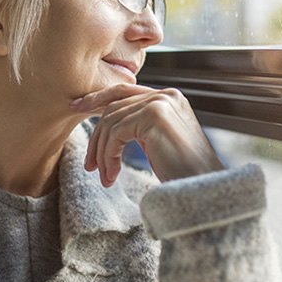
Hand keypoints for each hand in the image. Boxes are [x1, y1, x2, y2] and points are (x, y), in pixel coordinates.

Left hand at [70, 83, 222, 185]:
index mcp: (169, 97)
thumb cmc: (182, 173)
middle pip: (114, 107)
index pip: (124, 91)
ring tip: (104, 176)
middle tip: (89, 164)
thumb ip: (138, 126)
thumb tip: (105, 124)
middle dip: (96, 136)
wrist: (204, 191)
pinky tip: (112, 175)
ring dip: (102, 153)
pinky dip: (108, 155)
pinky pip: (116, 133)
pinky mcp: (155, 115)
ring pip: (111, 121)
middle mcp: (167, 94)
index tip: (76, 108)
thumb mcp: (156, 142)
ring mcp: (162, 102)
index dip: (97, 99)